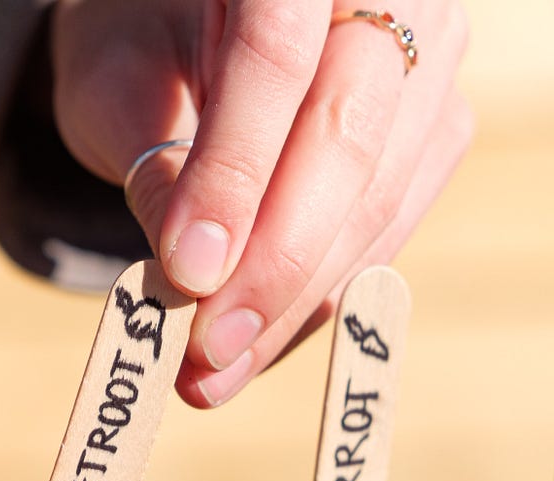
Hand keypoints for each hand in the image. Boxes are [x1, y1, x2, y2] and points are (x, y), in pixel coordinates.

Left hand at [51, 0, 470, 406]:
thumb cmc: (141, 40)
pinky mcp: (437, 125)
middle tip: (206, 353)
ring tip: (215, 373)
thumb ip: (152, 158)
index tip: (187, 275)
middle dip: (275, 262)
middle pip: (348, 135)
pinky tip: (258, 347)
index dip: (234, 172)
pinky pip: (390, 224)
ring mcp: (430, 55)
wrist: (193, 22)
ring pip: (380, 196)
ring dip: (297, 302)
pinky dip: (322, 296)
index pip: (277, 54)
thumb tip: (187, 273)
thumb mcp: (116, 81)